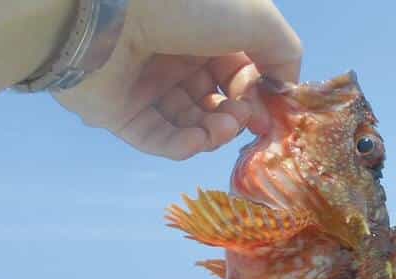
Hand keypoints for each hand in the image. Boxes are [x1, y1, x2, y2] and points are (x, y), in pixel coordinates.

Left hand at [54, 0, 301, 159]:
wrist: (110, 9)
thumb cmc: (186, 4)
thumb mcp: (257, 18)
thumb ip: (284, 53)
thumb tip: (284, 90)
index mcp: (205, 33)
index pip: (239, 74)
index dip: (257, 93)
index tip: (268, 106)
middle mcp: (175, 59)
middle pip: (216, 103)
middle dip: (236, 116)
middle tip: (241, 118)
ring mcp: (146, 87)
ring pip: (190, 125)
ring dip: (214, 133)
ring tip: (221, 128)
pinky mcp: (118, 113)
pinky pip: (157, 139)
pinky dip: (182, 146)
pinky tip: (198, 141)